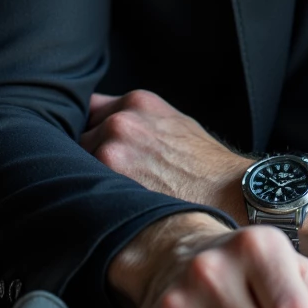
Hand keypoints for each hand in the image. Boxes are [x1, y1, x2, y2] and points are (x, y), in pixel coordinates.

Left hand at [81, 89, 249, 220]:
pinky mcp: (108, 183)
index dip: (91, 132)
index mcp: (137, 102)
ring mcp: (111, 151)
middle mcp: (121, 122)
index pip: (90, 111)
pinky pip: (83, 188)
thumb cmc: (205, 166)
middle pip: (79, 139)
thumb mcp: (175, 123)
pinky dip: (92, 197)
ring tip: (114, 195)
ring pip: (77, 165)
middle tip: (112, 178)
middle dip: (89, 157)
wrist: (229, 195)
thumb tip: (105, 123)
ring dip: (88, 179)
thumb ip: (139, 118)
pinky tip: (111, 205)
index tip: (94, 146)